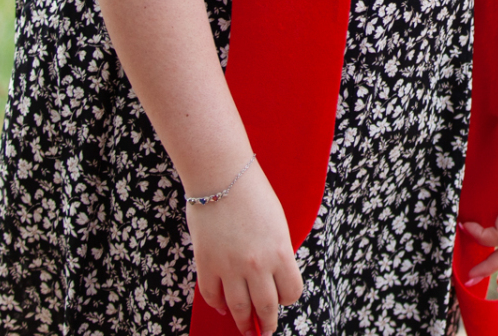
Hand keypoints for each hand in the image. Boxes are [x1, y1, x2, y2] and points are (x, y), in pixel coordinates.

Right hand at [189, 161, 302, 334]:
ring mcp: (229, 267)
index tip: (284, 298)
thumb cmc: (253, 194)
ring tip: (244, 328)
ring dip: (242, 322)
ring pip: (238, 308)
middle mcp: (256, 265)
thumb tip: (273, 276)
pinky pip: (212, 295)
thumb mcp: (278, 224)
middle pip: (265, 306)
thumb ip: (277, 252)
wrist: (221, 177)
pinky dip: (218, 305)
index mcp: (280, 252)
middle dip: (266, 323)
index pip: (291, 292)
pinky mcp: (206, 265)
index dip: (288, 297)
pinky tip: (222, 306)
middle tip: (265, 331)